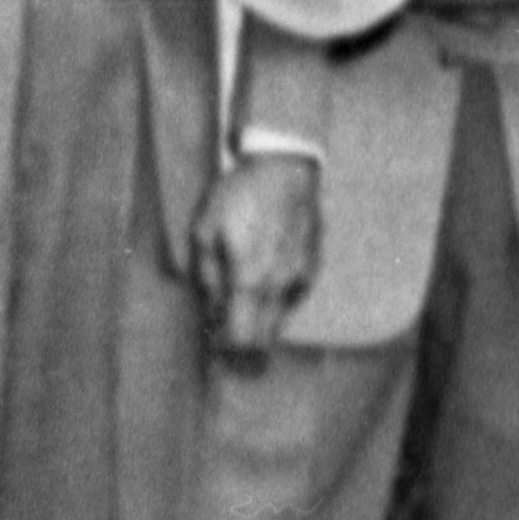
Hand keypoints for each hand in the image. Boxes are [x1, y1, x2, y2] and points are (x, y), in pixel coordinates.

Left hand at [194, 156, 320, 362]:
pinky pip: (292, 297)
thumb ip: (207, 277)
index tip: (214, 345)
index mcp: (250, 280)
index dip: (227, 349)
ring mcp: (301, 277)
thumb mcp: (205, 232)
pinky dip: (276, 301)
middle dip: (245, 344)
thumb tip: (211, 309)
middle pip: (265, 338)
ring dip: (260, 322)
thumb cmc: (239, 197)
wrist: (285, 169)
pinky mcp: (313, 266)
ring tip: (241, 304)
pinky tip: (264, 282)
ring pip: (280, 320)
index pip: (242, 338)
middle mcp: (280, 286)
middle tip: (225, 335)